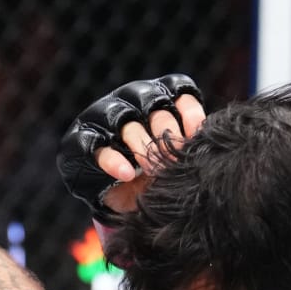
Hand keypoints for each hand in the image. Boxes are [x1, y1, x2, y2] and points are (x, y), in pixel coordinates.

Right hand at [57, 74, 205, 220]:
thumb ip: (190, 145)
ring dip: (142, 144)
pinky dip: (114, 160)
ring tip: (153, 169)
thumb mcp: (176, 159)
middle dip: (166, 131)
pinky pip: (98, 146)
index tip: (197, 132)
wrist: (120, 199)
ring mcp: (104, 118)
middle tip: (175, 156)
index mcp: (157, 99)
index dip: (189, 109)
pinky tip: (127, 174)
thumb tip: (209, 138)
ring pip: (125, 121)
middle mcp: (131, 102)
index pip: (177, 90)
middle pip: (151, 104)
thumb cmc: (155, 174)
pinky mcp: (81, 141)